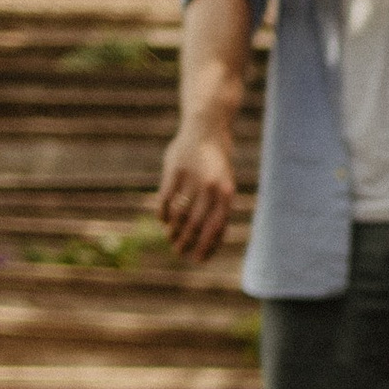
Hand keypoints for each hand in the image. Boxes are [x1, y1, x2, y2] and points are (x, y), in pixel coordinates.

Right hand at [157, 120, 236, 262]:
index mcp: (226, 194)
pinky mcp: (173, 170)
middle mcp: (210, 188)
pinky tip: (163, 220)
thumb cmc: (217, 164)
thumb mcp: (225, 185)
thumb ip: (219, 209)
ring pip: (178, 214)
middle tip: (178, 252)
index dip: (206, 247)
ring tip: (170, 238)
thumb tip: (210, 242)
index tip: (197, 260)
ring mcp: (191, 178)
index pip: (215, 229)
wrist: (207, 129)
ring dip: (173, 230)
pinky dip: (163, 213)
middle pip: (195, 225)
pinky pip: (165, 199)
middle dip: (186, 242)